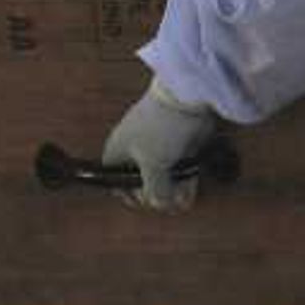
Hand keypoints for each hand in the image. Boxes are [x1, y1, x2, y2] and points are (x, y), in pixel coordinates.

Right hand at [101, 80, 222, 210]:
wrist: (183, 100)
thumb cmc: (159, 131)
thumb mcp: (153, 166)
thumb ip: (155, 191)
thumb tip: (161, 205)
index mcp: (117, 152)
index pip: (115, 181)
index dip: (128, 194)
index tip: (143, 201)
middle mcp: (134, 150)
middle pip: (141, 181)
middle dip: (155, 195)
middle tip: (166, 202)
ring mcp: (157, 146)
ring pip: (163, 175)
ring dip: (172, 191)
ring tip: (182, 202)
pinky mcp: (177, 144)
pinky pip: (177, 167)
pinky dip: (183, 181)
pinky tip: (189, 193)